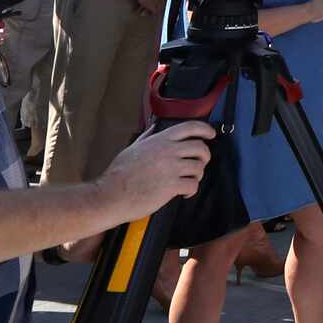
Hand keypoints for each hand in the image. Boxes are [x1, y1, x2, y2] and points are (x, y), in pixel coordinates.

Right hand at [99, 121, 213, 219]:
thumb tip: (155, 128)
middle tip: (200, 164)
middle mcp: (168, 151)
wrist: (111, 195)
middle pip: (200, 147)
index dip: (205, 129)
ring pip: (199, 167)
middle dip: (204, 156)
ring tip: (188, 181)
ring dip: (197, 175)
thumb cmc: (119, 174)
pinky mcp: (172, 186)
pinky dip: (191, 190)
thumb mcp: (132, 149)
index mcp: (159, 140)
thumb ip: (147, 137)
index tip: (211, 134)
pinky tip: (184, 194)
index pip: (190, 127)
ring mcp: (171, 168)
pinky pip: (193, 185)